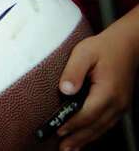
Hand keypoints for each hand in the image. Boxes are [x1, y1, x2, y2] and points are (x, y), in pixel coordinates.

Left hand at [55, 20, 138, 149]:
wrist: (127, 45)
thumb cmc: (104, 47)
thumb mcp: (84, 53)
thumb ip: (73, 71)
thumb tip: (65, 90)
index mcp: (107, 91)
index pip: (88, 114)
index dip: (72, 124)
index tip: (58, 131)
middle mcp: (117, 102)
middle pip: (95, 126)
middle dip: (78, 138)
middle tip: (62, 149)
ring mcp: (121, 105)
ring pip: (103, 128)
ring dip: (86, 139)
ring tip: (71, 149)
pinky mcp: (120, 105)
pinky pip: (107, 123)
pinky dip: (96, 132)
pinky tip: (86, 137)